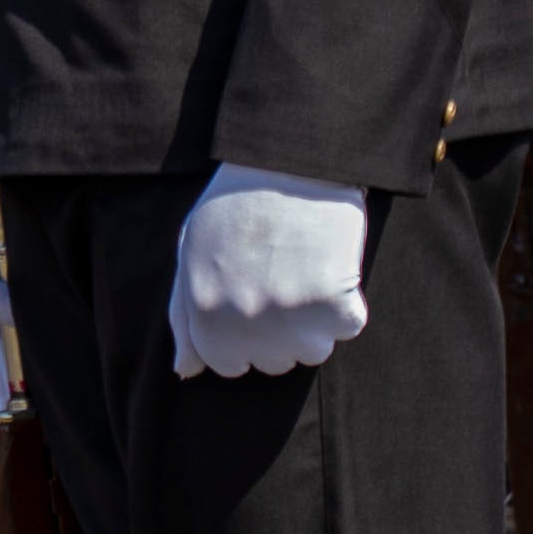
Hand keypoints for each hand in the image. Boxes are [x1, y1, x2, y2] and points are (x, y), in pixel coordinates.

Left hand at [168, 164, 370, 378]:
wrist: (287, 161)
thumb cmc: (234, 205)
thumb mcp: (190, 254)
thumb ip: (184, 317)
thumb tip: (184, 372)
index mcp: (205, 312)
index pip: (226, 365)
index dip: (242, 338)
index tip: (251, 307)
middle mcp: (246, 322)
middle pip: (272, 362)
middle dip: (278, 332)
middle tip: (281, 283)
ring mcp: (292, 315)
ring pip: (312, 352)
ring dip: (314, 324)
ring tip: (306, 274)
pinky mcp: (335, 302)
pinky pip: (348, 326)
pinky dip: (347, 302)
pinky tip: (330, 266)